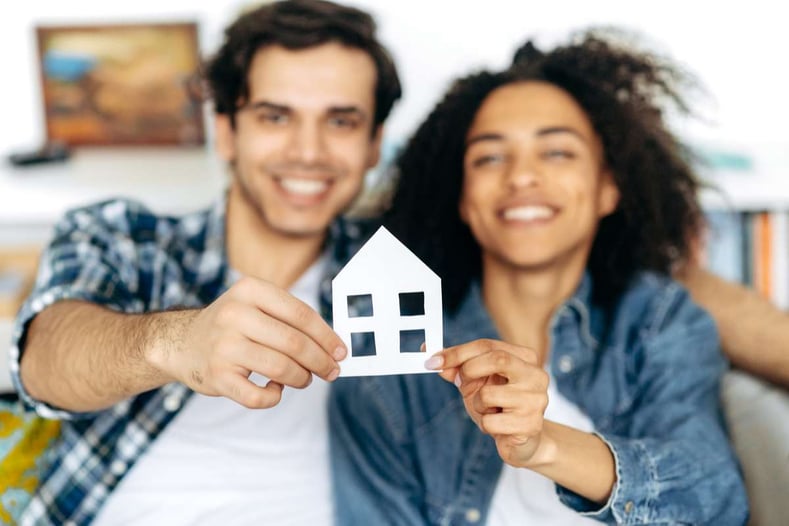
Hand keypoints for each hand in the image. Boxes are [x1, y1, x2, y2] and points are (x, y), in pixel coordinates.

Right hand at [153, 276, 345, 408]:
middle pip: (294, 343)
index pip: (300, 314)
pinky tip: (275, 389)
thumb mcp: (256, 305)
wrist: (180, 343)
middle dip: (320, 361)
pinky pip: (258, 396)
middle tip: (331, 371)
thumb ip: (290, 319)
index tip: (341, 351)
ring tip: (303, 379)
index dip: (326, 336)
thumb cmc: (232, 326)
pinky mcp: (216, 376)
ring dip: (301, 378)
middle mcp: (234, 314)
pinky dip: (274, 397)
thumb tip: (333, 345)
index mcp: (250, 290)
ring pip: (281, 368)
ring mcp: (223, 346)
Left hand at [426, 339, 549, 467]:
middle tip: (459, 383)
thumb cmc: (499, 406)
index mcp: (524, 358)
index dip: (457, 352)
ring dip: (477, 405)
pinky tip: (498, 427)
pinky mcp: (530, 425)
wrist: (524, 441)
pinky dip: (485, 425)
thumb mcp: (476, 383)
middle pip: (497, 359)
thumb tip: (430, 355)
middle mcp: (535, 375)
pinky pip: (490, 422)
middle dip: (469, 370)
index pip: (487, 346)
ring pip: (488, 394)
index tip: (432, 360)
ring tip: (489, 411)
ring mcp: (536, 400)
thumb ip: (456, 368)